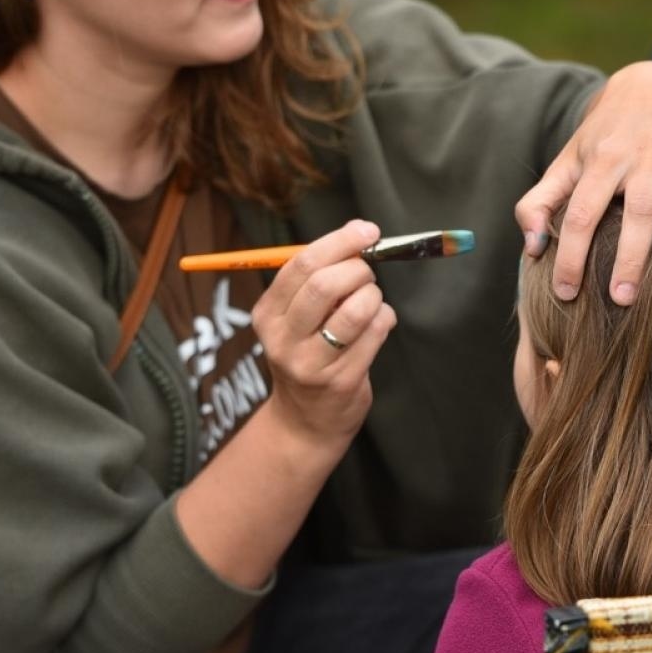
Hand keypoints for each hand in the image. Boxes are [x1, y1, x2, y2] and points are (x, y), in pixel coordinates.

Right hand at [250, 220, 396, 461]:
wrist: (306, 421)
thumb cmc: (308, 354)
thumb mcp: (296, 319)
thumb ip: (318, 280)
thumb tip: (360, 236)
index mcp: (267, 314)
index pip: (301, 265)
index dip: (340, 241)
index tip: (366, 231)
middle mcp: (283, 339)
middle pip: (325, 285)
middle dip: (358, 269)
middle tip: (367, 272)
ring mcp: (311, 364)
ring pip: (356, 309)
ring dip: (374, 296)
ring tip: (372, 301)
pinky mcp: (341, 381)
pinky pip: (375, 332)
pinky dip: (385, 319)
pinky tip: (378, 324)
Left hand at [515, 60, 651, 304]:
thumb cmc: (603, 136)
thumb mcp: (568, 159)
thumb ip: (540, 202)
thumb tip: (532, 246)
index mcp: (605, 160)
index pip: (583, 212)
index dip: (570, 253)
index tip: (565, 294)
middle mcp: (647, 161)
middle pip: (640, 212)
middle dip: (631, 257)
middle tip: (623, 301)